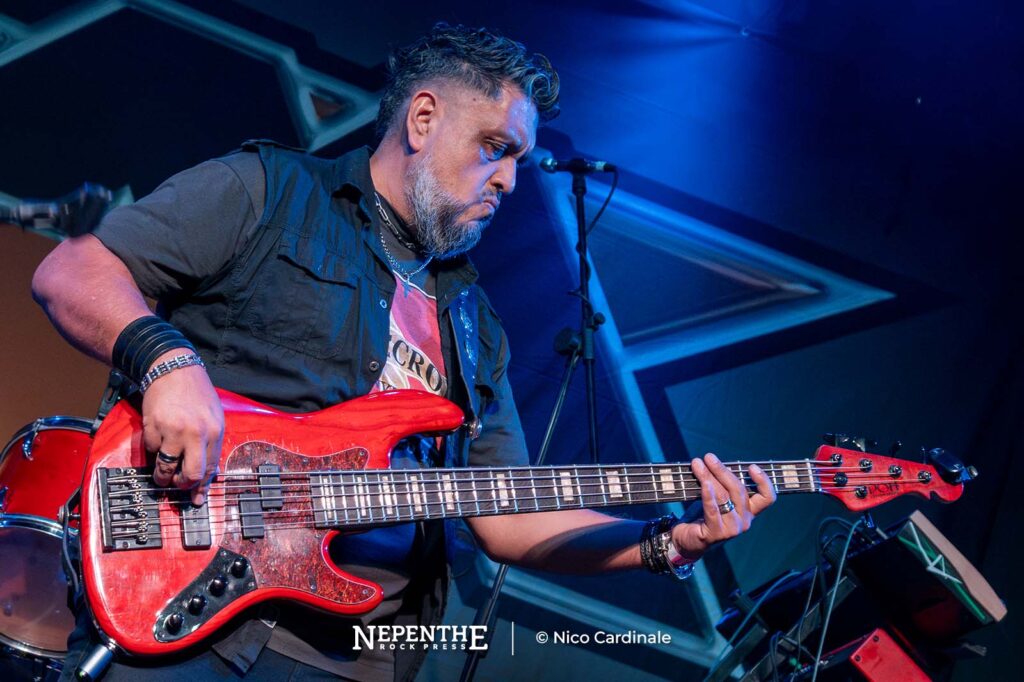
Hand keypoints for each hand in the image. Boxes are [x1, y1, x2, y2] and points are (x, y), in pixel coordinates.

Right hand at [141, 351, 223, 504]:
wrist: (172, 369)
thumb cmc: (195, 393)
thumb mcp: (213, 416)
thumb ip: (210, 443)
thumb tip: (205, 473)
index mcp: (215, 431)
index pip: (210, 468)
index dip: (201, 487)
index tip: (196, 499)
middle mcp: (196, 433)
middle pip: (191, 474)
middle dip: (182, 486)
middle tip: (177, 484)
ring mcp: (173, 430)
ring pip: (166, 468)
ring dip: (162, 476)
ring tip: (162, 473)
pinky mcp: (153, 427)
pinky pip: (151, 450)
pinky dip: (153, 451)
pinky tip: (157, 442)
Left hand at [671, 453, 776, 561]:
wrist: (688, 540)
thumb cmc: (704, 516)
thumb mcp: (718, 499)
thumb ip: (723, 484)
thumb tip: (715, 461)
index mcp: (749, 511)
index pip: (767, 498)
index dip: (764, 482)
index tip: (752, 467)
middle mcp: (745, 521)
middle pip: (739, 491)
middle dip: (723, 471)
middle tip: (709, 457)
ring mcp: (732, 529)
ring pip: (724, 497)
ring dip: (709, 477)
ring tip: (697, 464)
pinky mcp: (716, 533)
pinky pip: (713, 510)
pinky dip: (707, 494)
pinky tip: (703, 483)